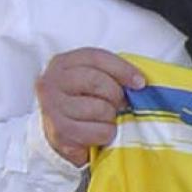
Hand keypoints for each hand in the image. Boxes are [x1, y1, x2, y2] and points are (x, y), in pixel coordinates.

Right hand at [36, 48, 145, 166]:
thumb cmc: (81, 100)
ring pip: (100, 109)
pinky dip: (106, 134)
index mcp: (62, 63)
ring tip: (106, 119)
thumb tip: (139, 83)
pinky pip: (98, 132)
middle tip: (120, 104)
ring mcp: (52, 109)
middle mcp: (51, 83)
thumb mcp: (92, 78)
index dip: (122, 69)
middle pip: (97, 82)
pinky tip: (100, 133)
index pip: (96, 58)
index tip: (140, 82)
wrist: (57, 132)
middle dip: (116, 95)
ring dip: (111, 117)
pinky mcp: (59, 134)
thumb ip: (110, 74)